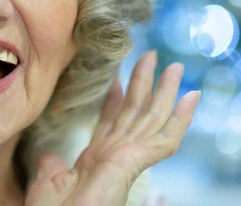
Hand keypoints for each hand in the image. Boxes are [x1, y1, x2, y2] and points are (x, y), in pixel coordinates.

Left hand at [25, 50, 199, 205]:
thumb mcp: (48, 183)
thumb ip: (53, 166)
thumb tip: (50, 155)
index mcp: (96, 158)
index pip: (110, 122)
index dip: (115, 99)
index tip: (117, 79)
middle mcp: (115, 154)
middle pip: (134, 111)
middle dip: (144, 84)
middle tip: (151, 56)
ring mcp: (129, 157)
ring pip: (153, 118)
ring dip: (166, 92)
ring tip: (174, 66)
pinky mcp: (137, 162)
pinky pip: (166, 138)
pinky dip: (181, 118)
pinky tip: (192, 97)